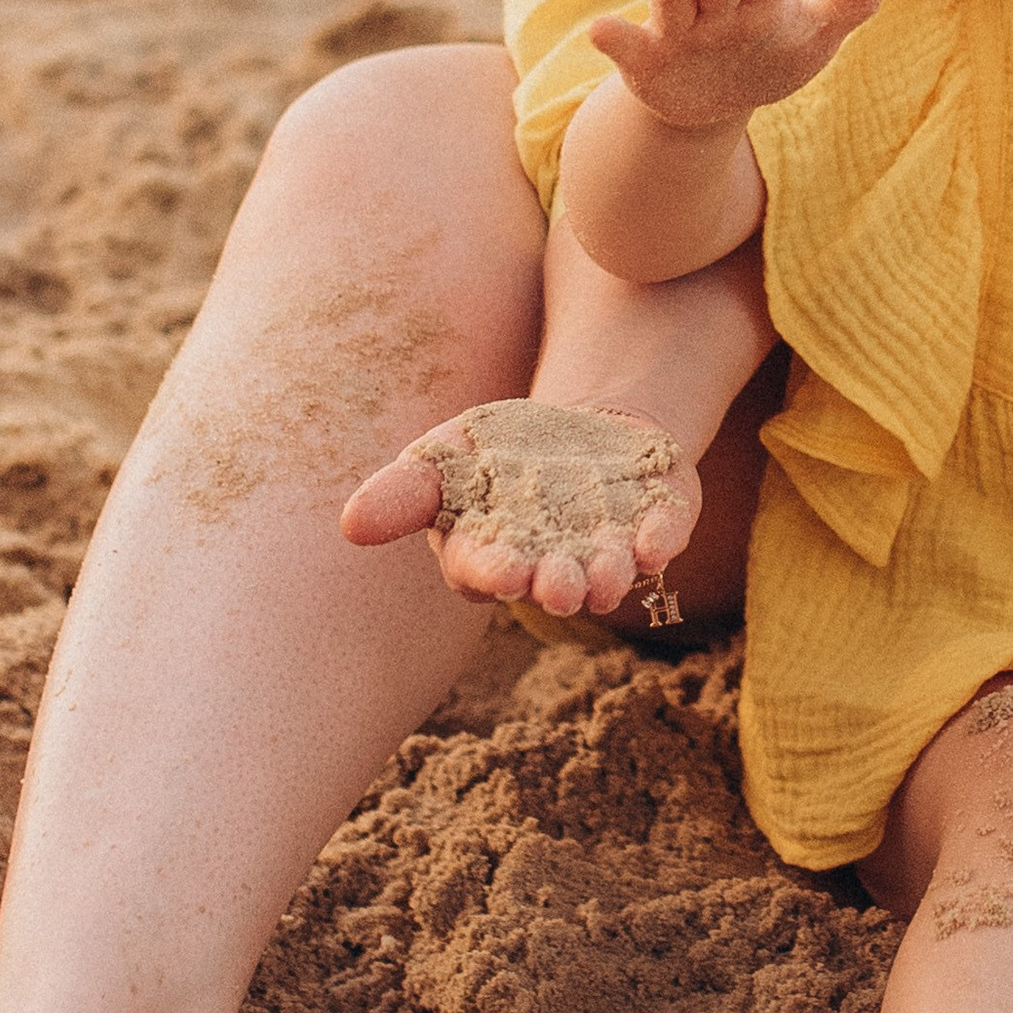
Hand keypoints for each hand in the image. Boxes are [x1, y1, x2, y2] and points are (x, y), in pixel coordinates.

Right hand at [342, 401, 698, 617]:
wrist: (583, 428)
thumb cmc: (498, 454)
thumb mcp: (444, 458)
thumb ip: (403, 492)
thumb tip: (350, 525)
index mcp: (491, 556)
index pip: (485, 572)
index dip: (491, 571)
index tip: (498, 567)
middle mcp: (551, 566)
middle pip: (549, 581)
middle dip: (552, 583)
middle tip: (556, 583)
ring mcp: (608, 550)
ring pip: (606, 573)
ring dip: (606, 575)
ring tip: (607, 572)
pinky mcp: (656, 526)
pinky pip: (662, 539)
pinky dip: (661, 540)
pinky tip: (656, 542)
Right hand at [586, 0, 898, 133]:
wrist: (714, 102)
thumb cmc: (767, 54)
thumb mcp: (813, 37)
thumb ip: (850, 1)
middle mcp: (715, 7)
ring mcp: (678, 32)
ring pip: (673, 4)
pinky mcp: (645, 62)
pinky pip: (627, 49)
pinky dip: (613, 39)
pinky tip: (599, 30)